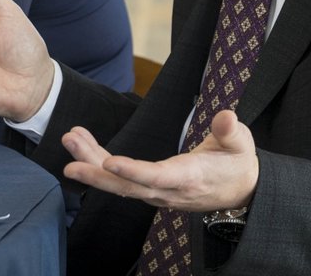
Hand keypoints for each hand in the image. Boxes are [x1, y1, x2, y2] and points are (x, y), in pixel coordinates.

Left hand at [61, 110, 258, 211]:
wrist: (241, 192)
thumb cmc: (238, 163)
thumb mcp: (240, 144)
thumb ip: (230, 131)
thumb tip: (226, 117)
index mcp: (189, 178)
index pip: (156, 177)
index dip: (132, 171)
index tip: (109, 162)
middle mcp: (167, 190)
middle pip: (126, 186)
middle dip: (95, 171)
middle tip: (69, 155)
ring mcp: (156, 192)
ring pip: (118, 183)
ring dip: (91, 162)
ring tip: (70, 138)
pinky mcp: (150, 188)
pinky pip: (120, 179)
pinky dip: (100, 162)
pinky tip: (84, 145)